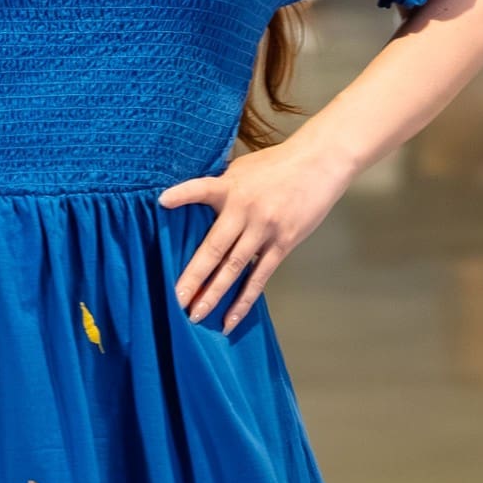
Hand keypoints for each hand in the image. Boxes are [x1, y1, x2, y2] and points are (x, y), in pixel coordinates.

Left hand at [160, 138, 352, 332]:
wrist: (319, 164)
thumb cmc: (277, 165)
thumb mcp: (243, 168)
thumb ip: (221, 187)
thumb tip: (196, 205)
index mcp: (231, 187)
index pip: (202, 189)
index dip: (183, 195)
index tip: (162, 202)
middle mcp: (245, 211)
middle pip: (215, 247)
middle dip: (193, 276)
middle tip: (175, 299)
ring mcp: (264, 230)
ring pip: (235, 268)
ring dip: (214, 295)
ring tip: (195, 316)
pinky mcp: (282, 244)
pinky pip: (259, 278)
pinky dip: (243, 301)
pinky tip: (230, 319)